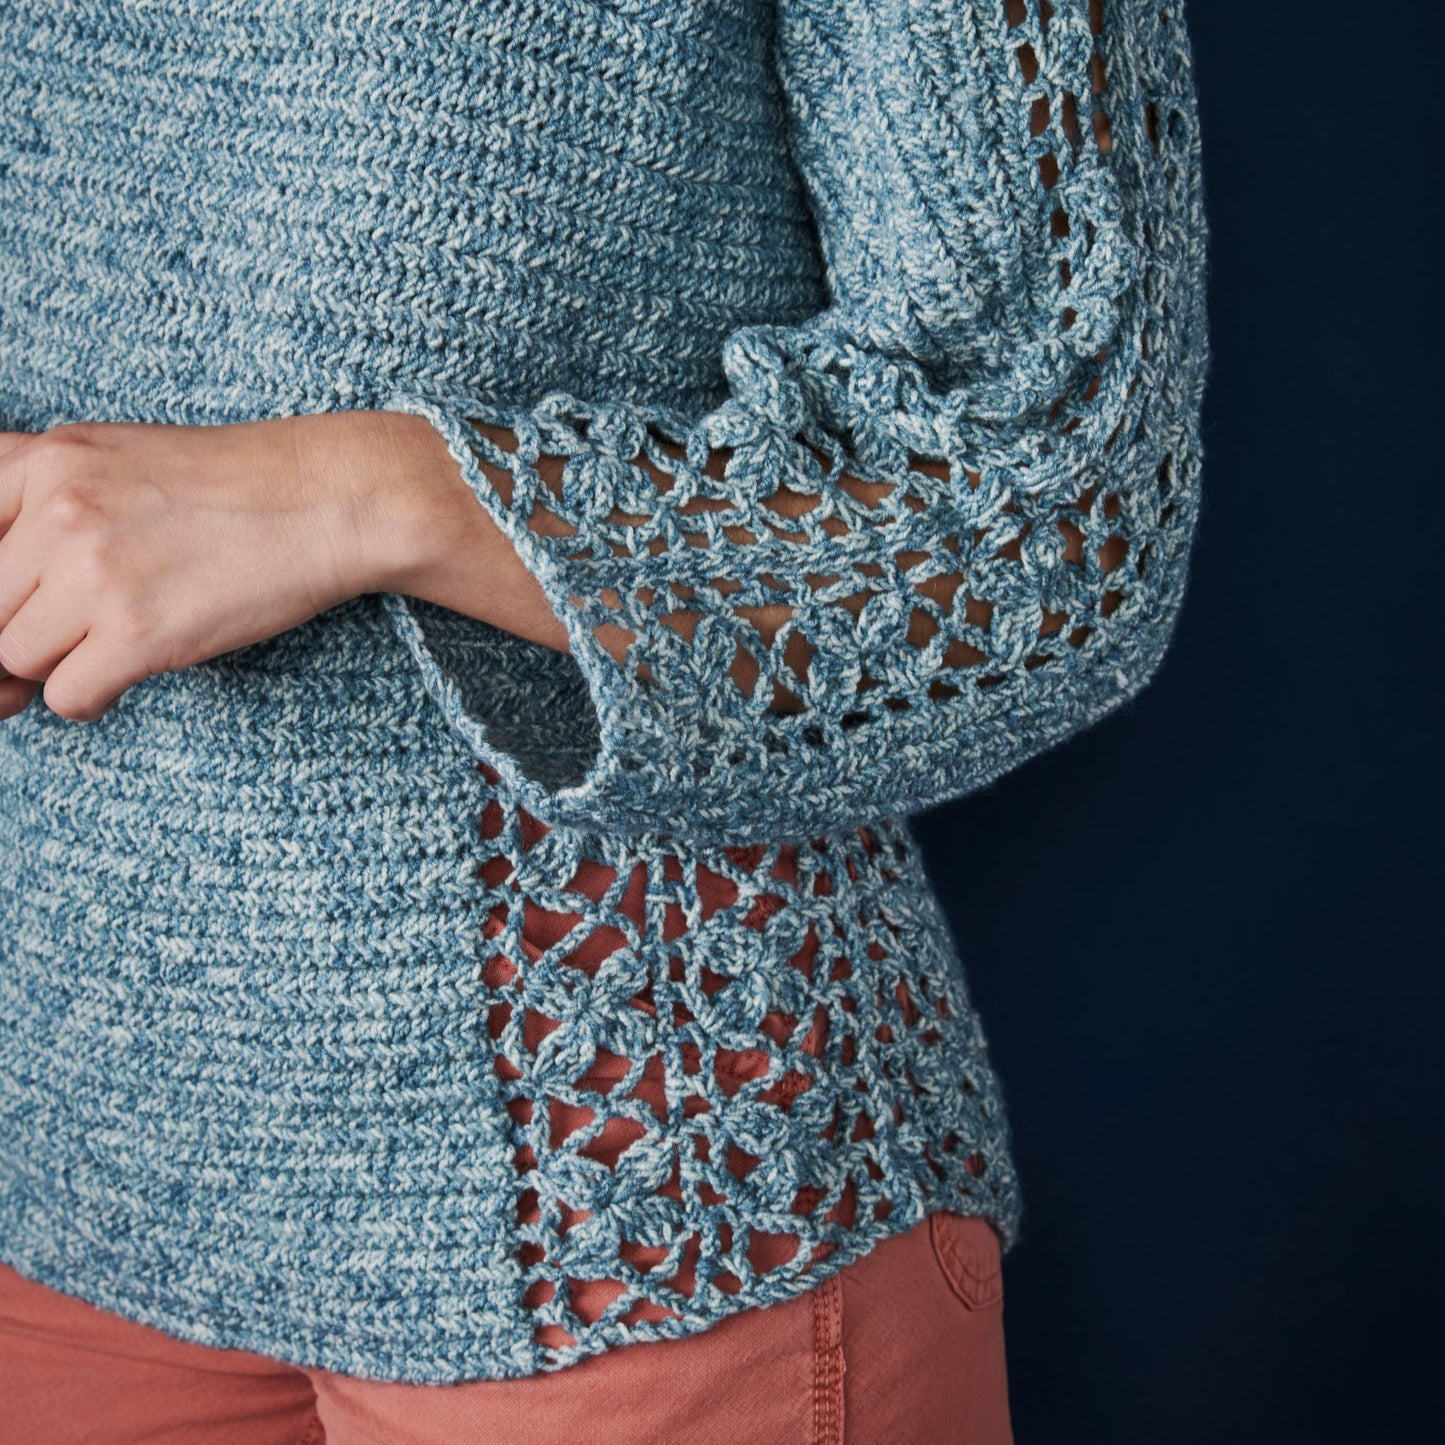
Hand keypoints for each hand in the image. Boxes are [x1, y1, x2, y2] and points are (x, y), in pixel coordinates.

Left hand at [0, 412, 418, 721]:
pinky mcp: (138, 633)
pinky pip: (67, 696)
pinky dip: (90, 697)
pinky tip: (124, 674)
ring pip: (15, 655)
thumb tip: (3, 590)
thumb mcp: (116, 455)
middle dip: (20, 627)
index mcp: (45, 462)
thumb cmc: (236, 483)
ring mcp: (94, 574)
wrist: (327, 499)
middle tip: (70, 631)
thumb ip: (45, 499)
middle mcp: (56, 513)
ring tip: (107, 645)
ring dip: (57, 662)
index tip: (20, 601)